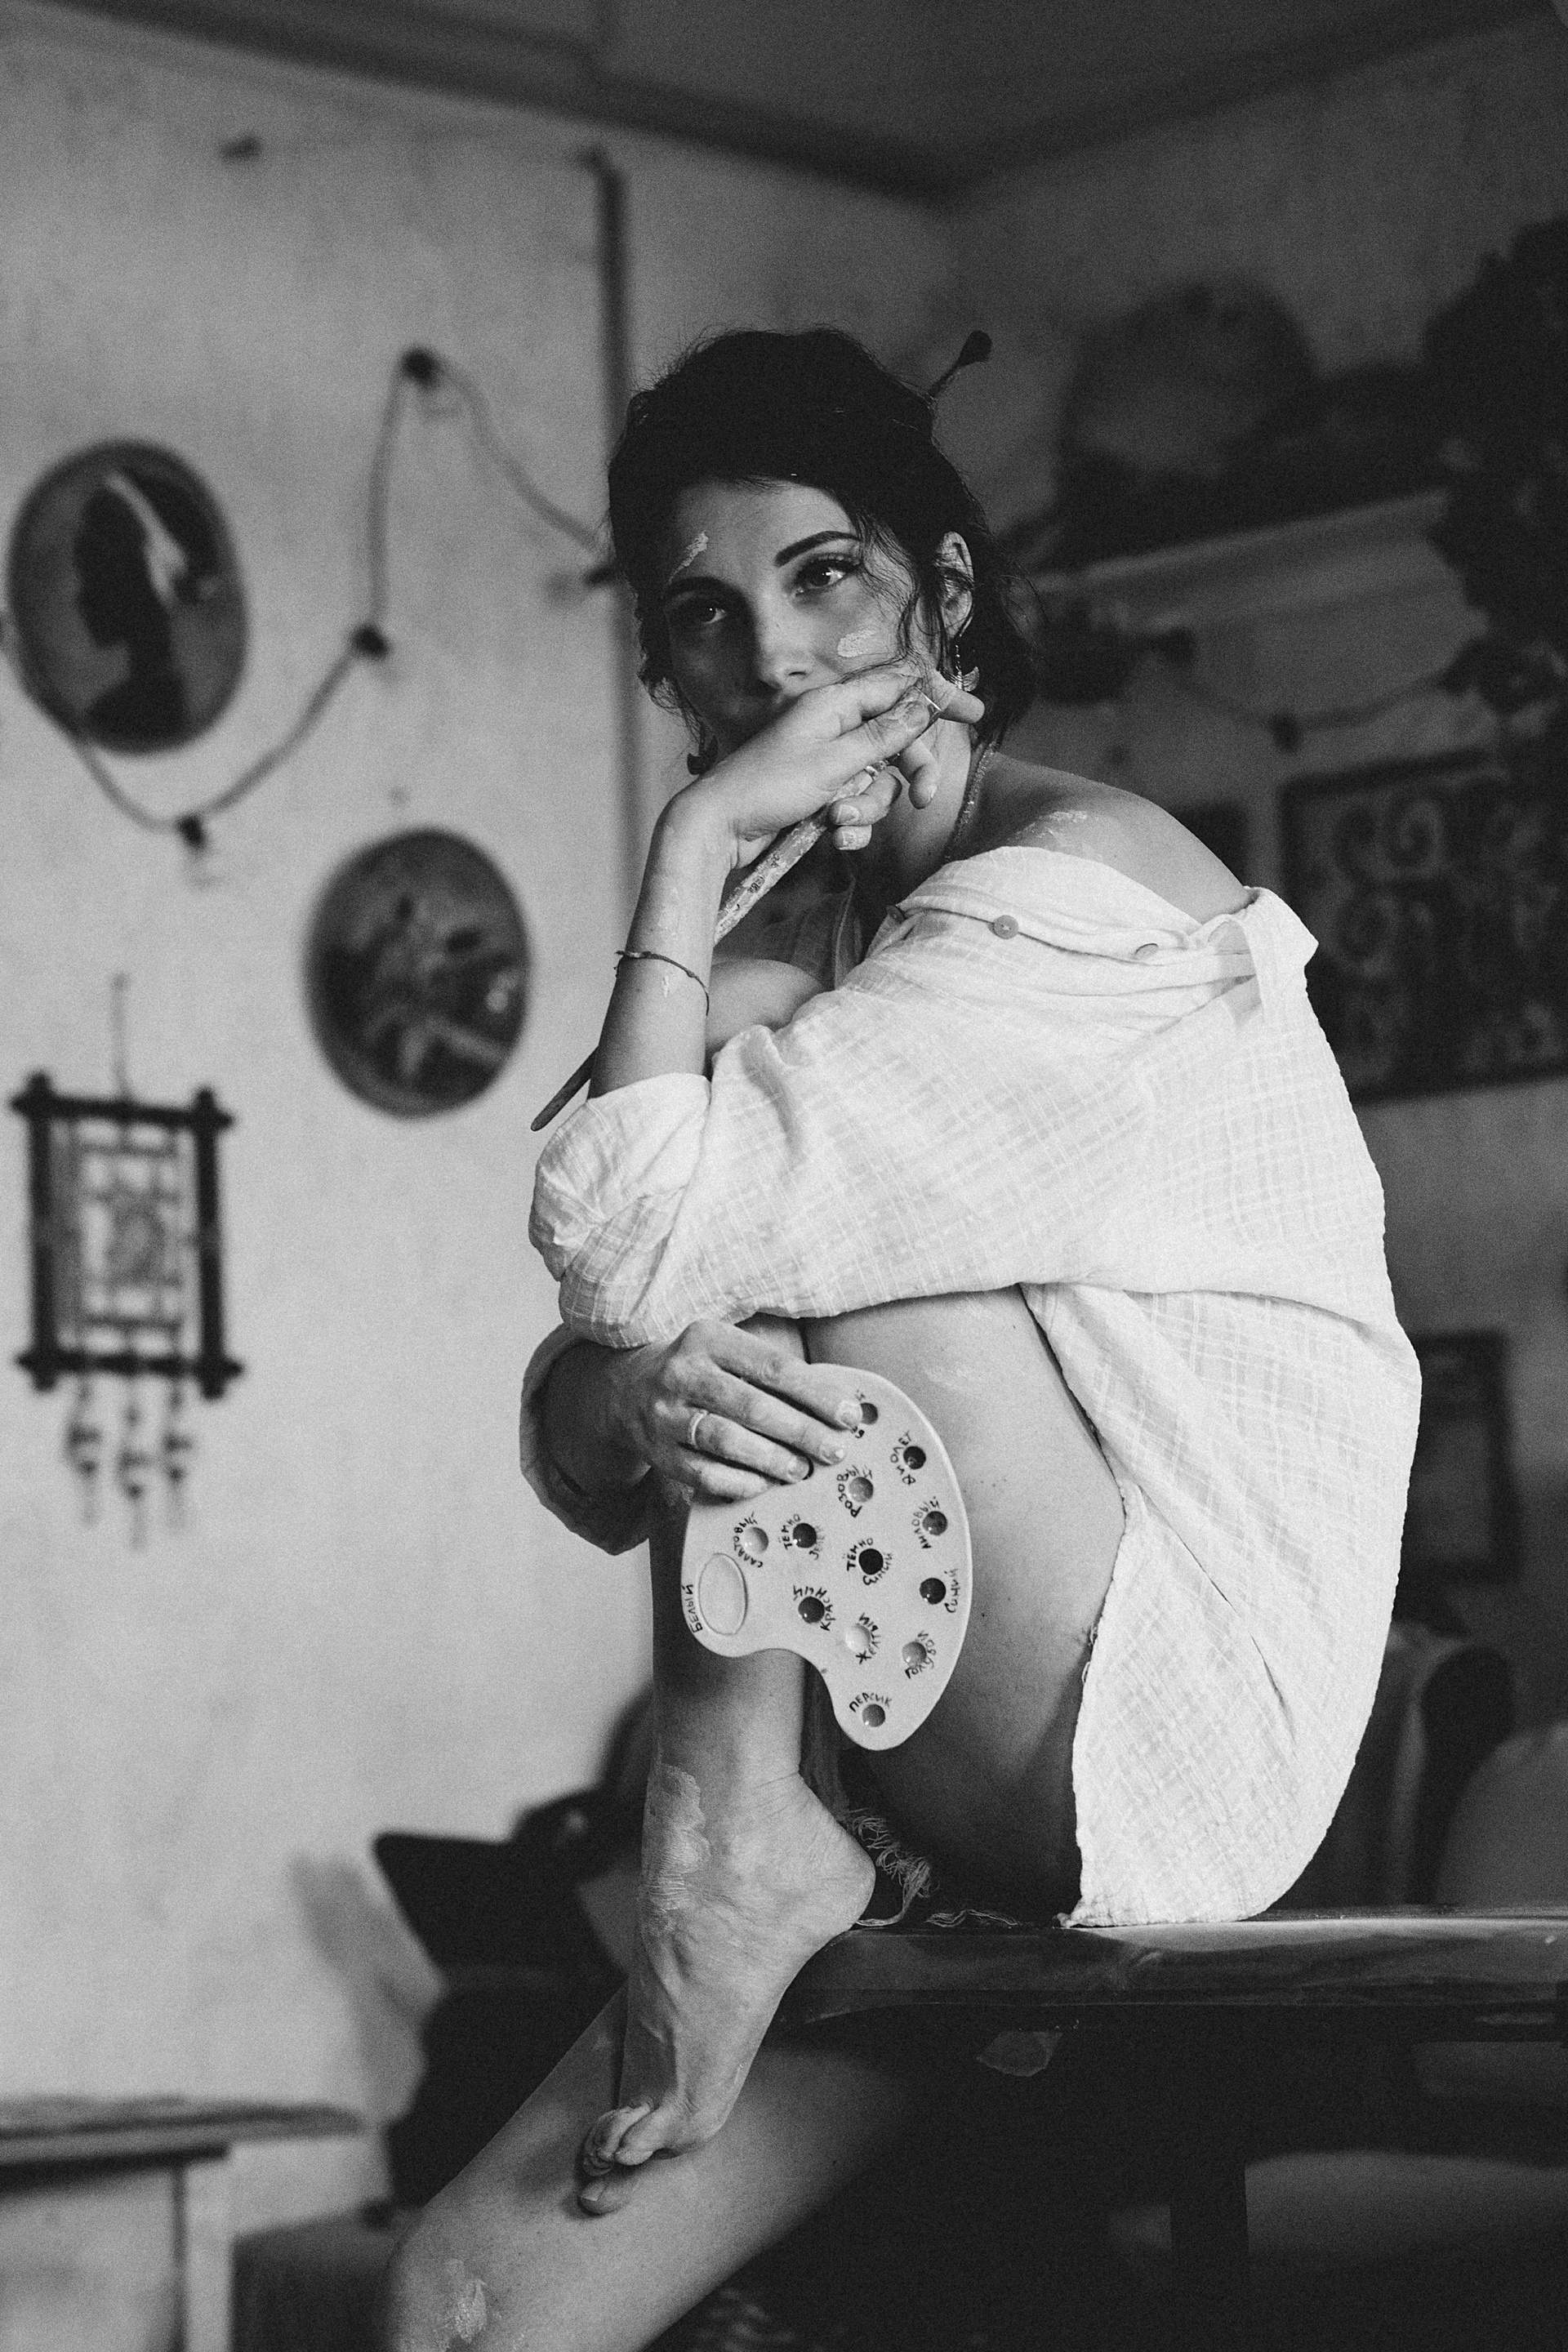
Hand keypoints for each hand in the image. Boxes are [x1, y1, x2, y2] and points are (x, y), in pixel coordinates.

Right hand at [606, 1319, 867, 1506]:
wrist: (627, 1390)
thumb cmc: (701, 1370)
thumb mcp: (728, 1351)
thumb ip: (773, 1372)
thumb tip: (835, 1407)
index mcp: (709, 1339)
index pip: (773, 1367)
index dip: (816, 1394)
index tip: (848, 1415)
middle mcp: (682, 1373)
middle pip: (752, 1406)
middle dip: (801, 1431)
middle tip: (833, 1450)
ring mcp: (665, 1414)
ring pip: (726, 1440)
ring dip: (772, 1459)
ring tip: (802, 1470)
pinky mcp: (658, 1451)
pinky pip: (703, 1473)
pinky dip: (739, 1482)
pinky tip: (765, 1484)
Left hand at [683, 664, 983, 869]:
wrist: (719, 828)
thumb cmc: (767, 787)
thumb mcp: (835, 761)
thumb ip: (885, 734)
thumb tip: (925, 702)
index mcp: (836, 704)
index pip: (901, 686)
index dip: (939, 697)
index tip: (975, 713)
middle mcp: (834, 726)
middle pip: (899, 741)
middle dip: (911, 773)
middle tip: (924, 800)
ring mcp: (828, 761)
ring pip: (879, 780)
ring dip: (867, 808)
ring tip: (837, 823)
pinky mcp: (820, 792)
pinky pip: (857, 804)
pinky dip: (850, 824)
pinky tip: (832, 838)